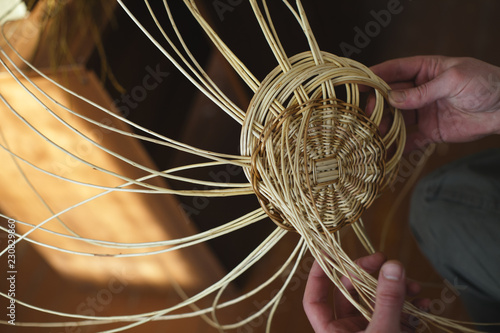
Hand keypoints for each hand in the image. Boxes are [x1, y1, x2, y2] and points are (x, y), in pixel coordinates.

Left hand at [303, 252, 422, 332]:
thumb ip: (387, 301)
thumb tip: (392, 266)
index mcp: (331, 332)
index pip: (315, 298)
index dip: (319, 274)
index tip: (330, 252)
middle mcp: (347, 331)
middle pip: (350, 293)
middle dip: (370, 277)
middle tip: (387, 263)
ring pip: (376, 302)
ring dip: (396, 291)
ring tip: (414, 286)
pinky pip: (396, 316)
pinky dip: (410, 308)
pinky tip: (425, 304)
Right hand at [371, 56, 499, 149]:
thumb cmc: (485, 84)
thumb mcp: (453, 80)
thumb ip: (422, 91)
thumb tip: (393, 99)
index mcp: (425, 70)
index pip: (395, 71)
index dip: (375, 76)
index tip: (358, 84)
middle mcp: (420, 91)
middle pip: (391, 97)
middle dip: (378, 105)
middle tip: (369, 115)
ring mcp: (423, 112)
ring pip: (396, 118)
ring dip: (385, 126)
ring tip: (377, 134)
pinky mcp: (430, 131)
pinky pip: (410, 139)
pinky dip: (399, 146)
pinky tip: (388, 151)